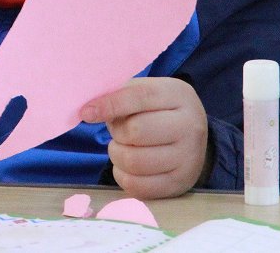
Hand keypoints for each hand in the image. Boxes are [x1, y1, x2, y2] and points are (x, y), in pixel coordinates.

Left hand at [81, 77, 208, 198]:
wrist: (194, 137)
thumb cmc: (161, 109)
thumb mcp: (148, 92)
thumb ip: (122, 95)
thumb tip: (90, 110)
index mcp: (178, 95)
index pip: (139, 97)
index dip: (110, 105)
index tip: (86, 113)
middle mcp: (189, 126)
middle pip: (135, 131)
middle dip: (117, 132)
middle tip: (118, 131)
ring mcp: (187, 158)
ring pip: (134, 161)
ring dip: (117, 154)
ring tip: (122, 147)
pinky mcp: (179, 184)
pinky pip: (138, 186)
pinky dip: (122, 175)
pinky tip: (126, 166)